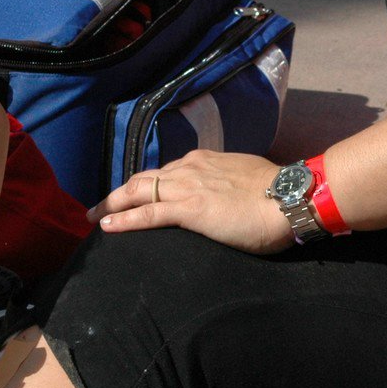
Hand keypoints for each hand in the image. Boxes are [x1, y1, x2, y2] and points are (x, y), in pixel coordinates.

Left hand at [89, 151, 293, 253]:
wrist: (292, 198)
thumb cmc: (276, 194)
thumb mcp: (243, 178)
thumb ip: (224, 182)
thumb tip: (221, 193)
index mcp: (202, 161)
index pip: (162, 173)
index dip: (141, 185)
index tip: (128, 195)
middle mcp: (189, 168)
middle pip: (141, 179)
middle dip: (116, 194)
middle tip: (97, 209)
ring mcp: (187, 187)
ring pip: (137, 193)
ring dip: (111, 205)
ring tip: (94, 218)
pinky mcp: (189, 208)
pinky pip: (146, 213)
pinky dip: (123, 219)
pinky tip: (107, 226)